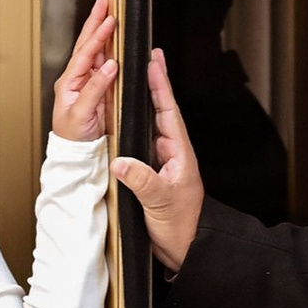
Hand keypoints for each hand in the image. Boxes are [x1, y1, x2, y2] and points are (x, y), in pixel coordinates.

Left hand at [51, 0, 118, 143]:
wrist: (77, 155)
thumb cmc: (73, 137)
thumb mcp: (82, 114)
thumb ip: (95, 89)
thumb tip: (110, 65)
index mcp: (69, 82)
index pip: (85, 52)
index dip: (98, 35)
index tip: (109, 19)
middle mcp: (78, 78)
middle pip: (87, 44)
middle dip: (96, 21)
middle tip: (105, 0)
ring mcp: (88, 82)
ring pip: (96, 50)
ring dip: (102, 30)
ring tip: (109, 11)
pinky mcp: (100, 89)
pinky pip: (105, 63)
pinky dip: (110, 47)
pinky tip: (115, 38)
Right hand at [113, 48, 205, 268]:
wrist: (188, 249)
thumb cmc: (183, 226)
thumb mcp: (161, 202)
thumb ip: (142, 180)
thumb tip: (120, 161)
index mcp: (178, 153)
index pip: (167, 110)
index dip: (160, 84)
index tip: (153, 60)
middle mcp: (171, 153)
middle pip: (158, 111)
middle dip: (150, 84)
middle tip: (143, 57)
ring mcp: (162, 163)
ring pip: (148, 127)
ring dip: (139, 105)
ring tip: (128, 82)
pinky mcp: (152, 175)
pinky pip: (139, 145)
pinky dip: (130, 129)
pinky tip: (120, 123)